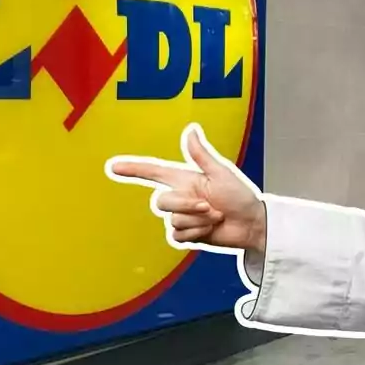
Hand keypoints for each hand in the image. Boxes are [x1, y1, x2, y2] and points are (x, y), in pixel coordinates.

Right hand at [107, 125, 267, 252]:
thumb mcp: (221, 172)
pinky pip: (178, 234)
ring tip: (216, 217)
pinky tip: (210, 230)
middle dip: (187, 205)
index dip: (133, 169)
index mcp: (185, 179)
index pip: (153, 173)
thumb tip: (191, 129)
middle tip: (211, 207)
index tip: (112, 166)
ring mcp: (182, 216)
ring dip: (197, 220)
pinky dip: (196, 232)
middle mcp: (180, 197)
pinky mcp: (186, 233)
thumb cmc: (240, 196)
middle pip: (161, 201)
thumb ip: (201, 155)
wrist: (251, 224)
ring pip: (173, 219)